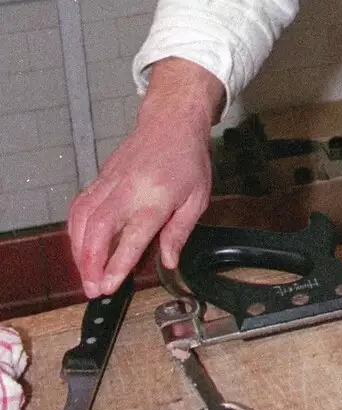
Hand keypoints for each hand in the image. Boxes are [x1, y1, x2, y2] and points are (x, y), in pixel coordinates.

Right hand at [67, 59, 223, 297]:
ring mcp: (110, 183)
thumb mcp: (197, 198)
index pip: (131, 237)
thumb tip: (169, 262)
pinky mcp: (99, 178)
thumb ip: (180, 232)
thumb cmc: (187, 159)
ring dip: (77, 250)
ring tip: (85, 274)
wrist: (171, 121)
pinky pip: (79, 206)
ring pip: (81, 218)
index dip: (117, 265)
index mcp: (156, 198)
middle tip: (92, 288)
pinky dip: (74, 230)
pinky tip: (79, 246)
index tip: (108, 286)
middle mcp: (128, 191)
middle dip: (88, 263)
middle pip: (96, 229)